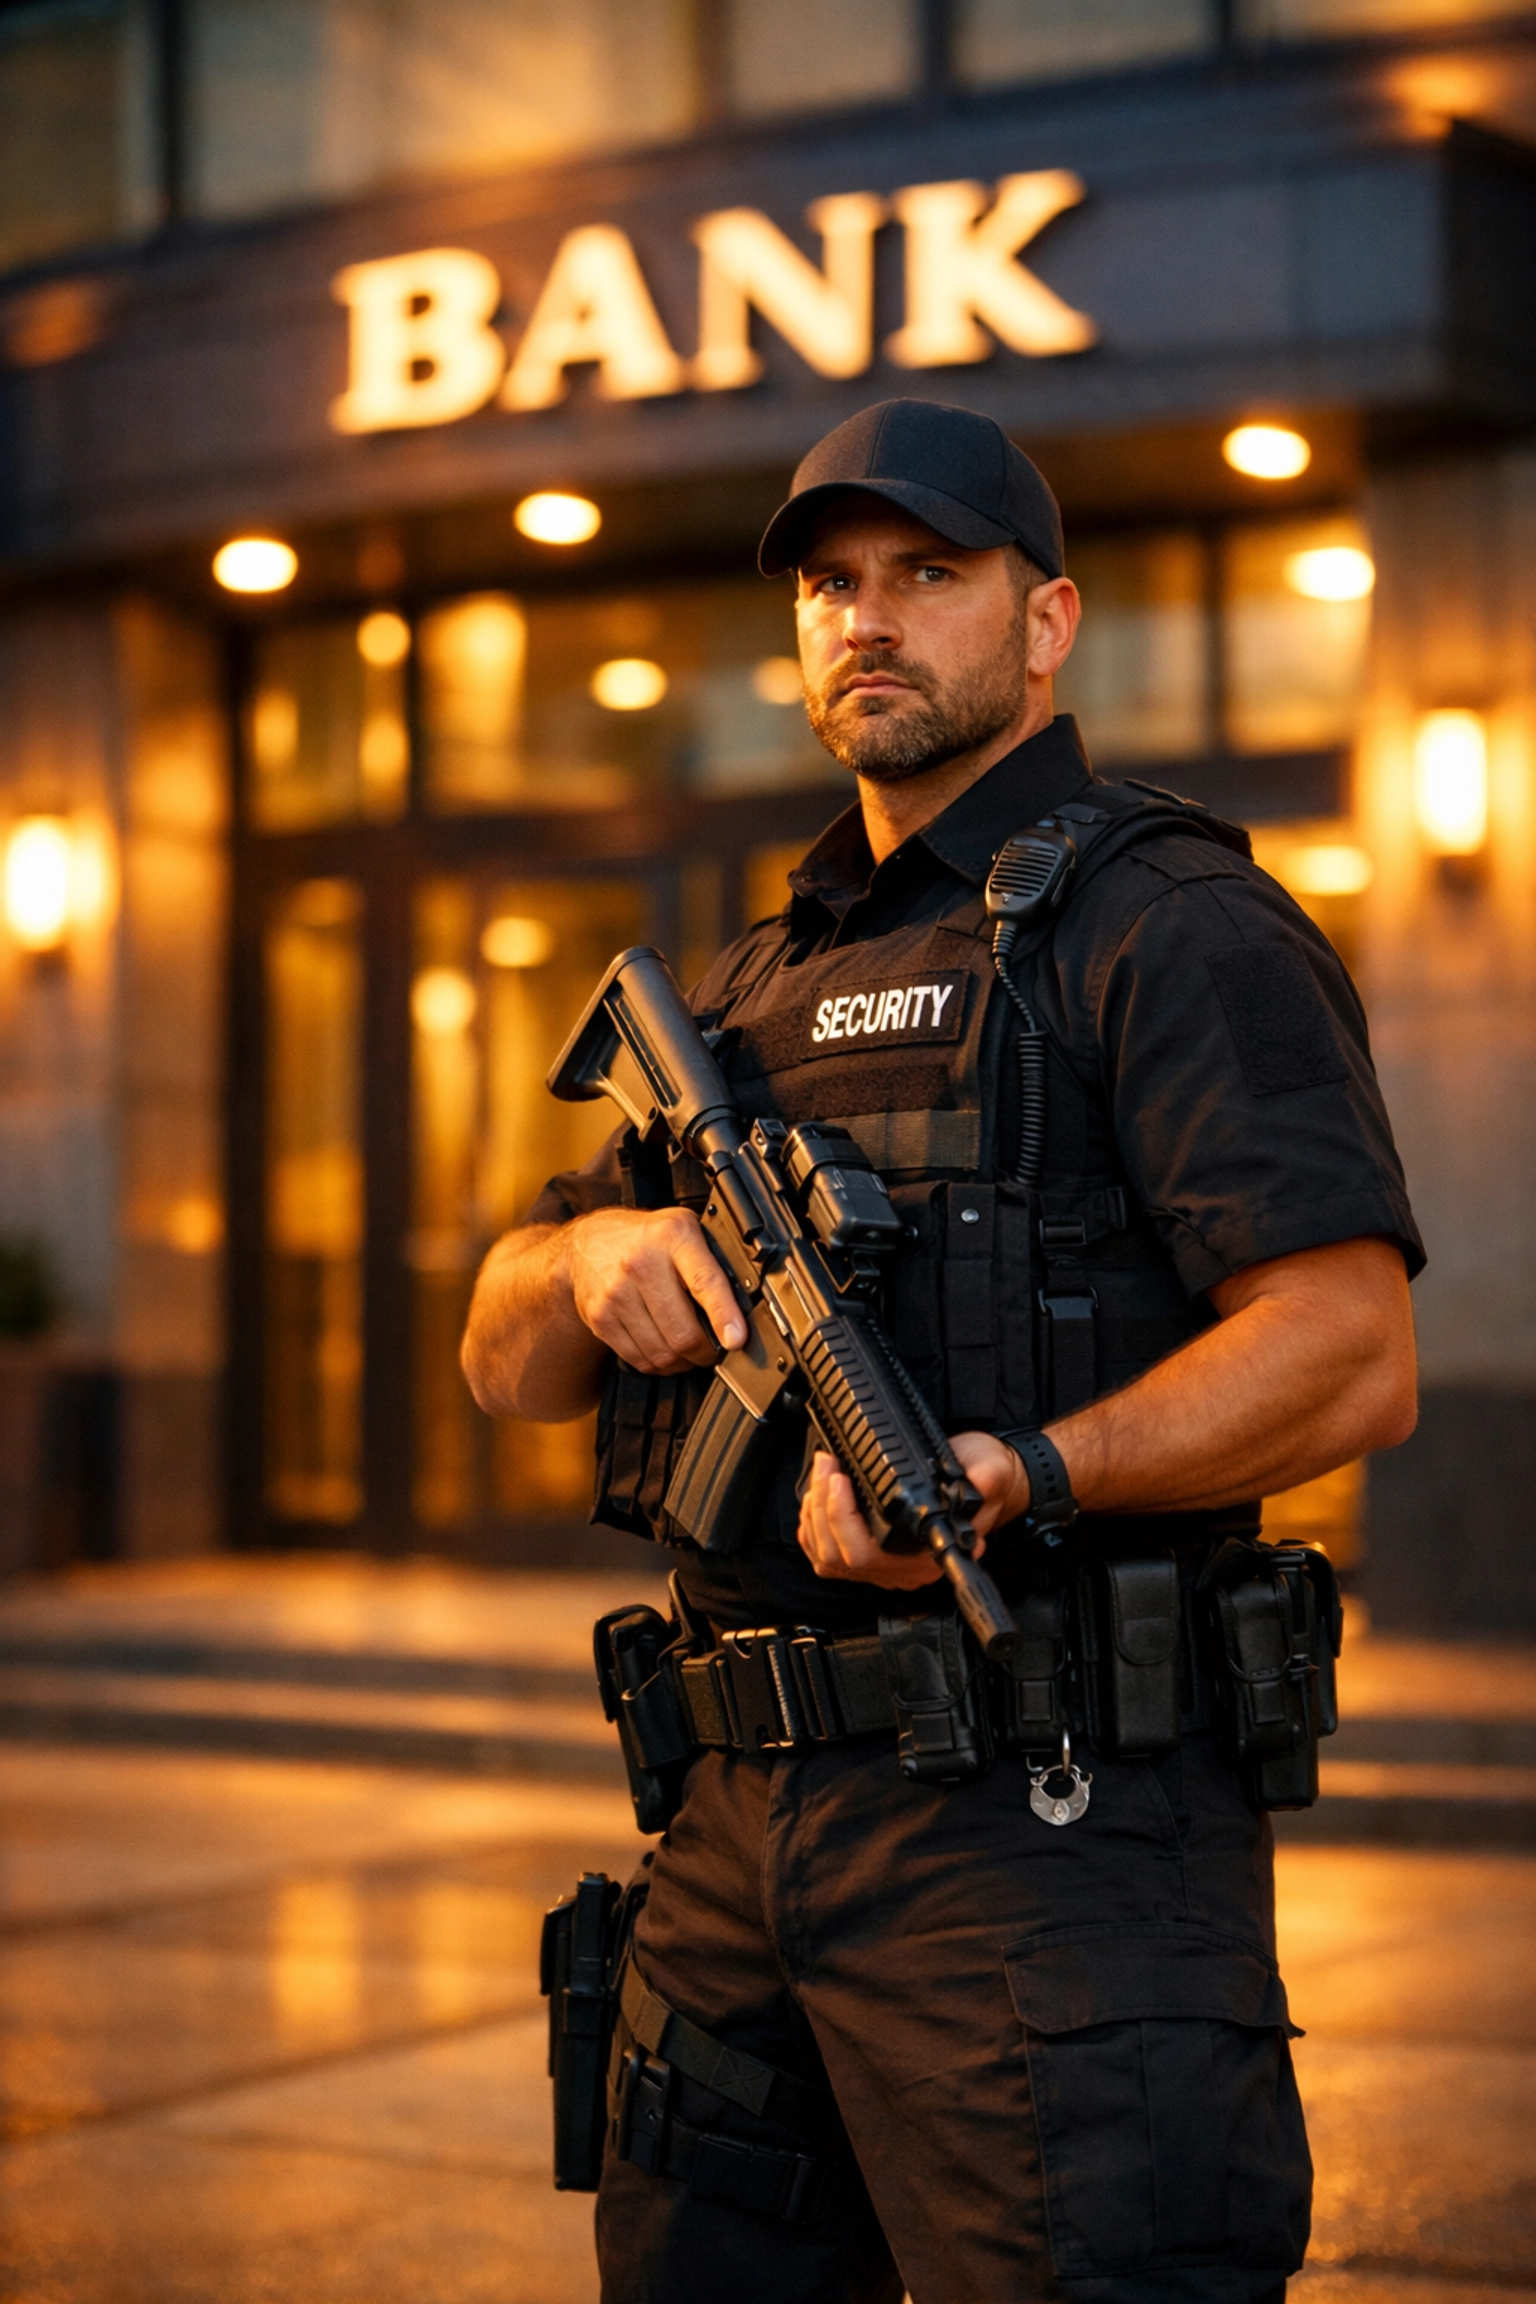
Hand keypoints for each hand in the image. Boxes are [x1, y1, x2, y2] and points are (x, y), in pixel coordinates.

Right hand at [566, 1206, 746, 1374]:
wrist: (586, 1244)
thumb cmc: (646, 1239)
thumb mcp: (683, 1231)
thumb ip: (711, 1261)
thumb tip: (746, 1303)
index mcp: (672, 1236)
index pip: (703, 1280)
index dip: (723, 1314)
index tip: (736, 1339)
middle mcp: (641, 1263)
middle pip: (683, 1332)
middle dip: (706, 1352)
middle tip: (715, 1349)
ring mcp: (617, 1294)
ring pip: (663, 1353)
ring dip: (683, 1362)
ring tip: (689, 1350)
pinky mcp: (600, 1318)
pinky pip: (639, 1359)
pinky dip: (659, 1365)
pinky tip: (664, 1351)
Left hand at [796, 1431, 1029, 1587]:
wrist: (987, 1477)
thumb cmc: (987, 1478)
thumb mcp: (992, 1471)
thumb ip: (984, 1480)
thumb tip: (974, 1484)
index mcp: (928, 1556)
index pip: (870, 1555)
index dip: (844, 1520)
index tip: (841, 1481)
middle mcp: (902, 1567)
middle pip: (839, 1557)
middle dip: (822, 1506)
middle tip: (828, 1466)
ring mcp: (884, 1562)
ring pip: (827, 1558)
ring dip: (813, 1514)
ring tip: (823, 1473)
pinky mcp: (870, 1548)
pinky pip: (825, 1554)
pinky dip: (812, 1526)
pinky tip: (818, 1498)